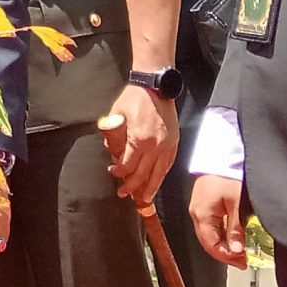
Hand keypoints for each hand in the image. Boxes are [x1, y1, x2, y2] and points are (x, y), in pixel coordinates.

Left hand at [102, 85, 178, 203]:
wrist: (156, 87)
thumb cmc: (134, 99)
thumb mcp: (116, 114)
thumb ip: (113, 135)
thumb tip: (111, 152)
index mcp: (139, 139)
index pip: (128, 165)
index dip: (119, 172)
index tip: (113, 173)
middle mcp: (156, 146)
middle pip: (143, 174)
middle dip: (133, 186)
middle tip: (124, 194)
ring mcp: (168, 145)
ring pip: (159, 173)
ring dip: (151, 187)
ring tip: (144, 199)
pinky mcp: (174, 142)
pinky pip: (168, 164)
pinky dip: (162, 175)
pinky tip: (157, 181)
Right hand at [189, 174, 247, 265]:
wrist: (220, 157)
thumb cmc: (227, 176)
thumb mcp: (236, 204)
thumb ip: (235, 229)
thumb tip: (236, 250)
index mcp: (202, 215)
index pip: (212, 245)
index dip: (227, 257)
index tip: (242, 262)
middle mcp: (196, 214)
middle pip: (208, 243)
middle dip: (225, 254)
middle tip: (242, 261)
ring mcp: (197, 209)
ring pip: (207, 236)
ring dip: (222, 246)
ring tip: (238, 251)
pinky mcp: (201, 205)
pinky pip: (208, 227)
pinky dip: (219, 235)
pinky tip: (230, 237)